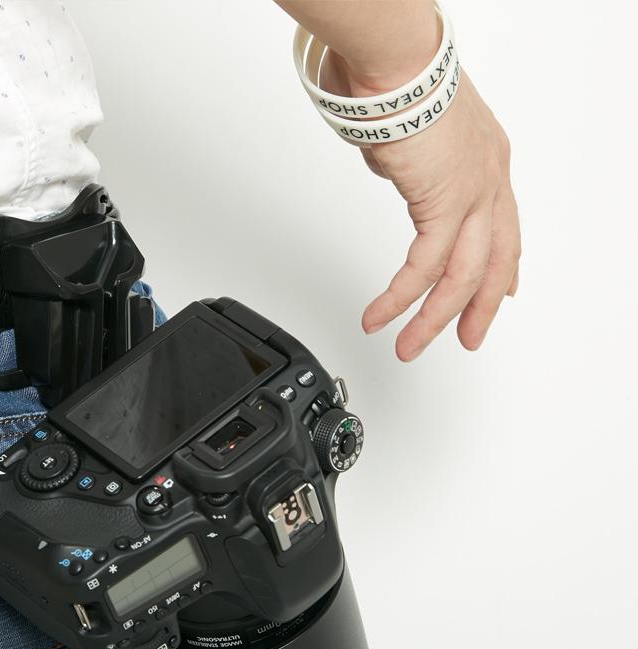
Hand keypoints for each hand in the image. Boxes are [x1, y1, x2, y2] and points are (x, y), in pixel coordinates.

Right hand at [324, 62, 520, 360]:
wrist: (396, 65)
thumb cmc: (399, 83)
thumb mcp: (414, 136)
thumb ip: (412, 164)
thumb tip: (397, 169)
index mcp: (486, 162)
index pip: (504, 230)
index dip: (500, 269)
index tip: (497, 295)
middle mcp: (489, 180)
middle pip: (495, 262)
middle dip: (479, 308)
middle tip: (467, 340)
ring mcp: (473, 193)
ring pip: (462, 276)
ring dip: (431, 318)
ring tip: (407, 346)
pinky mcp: (444, 204)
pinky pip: (423, 267)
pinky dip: (399, 297)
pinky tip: (381, 315)